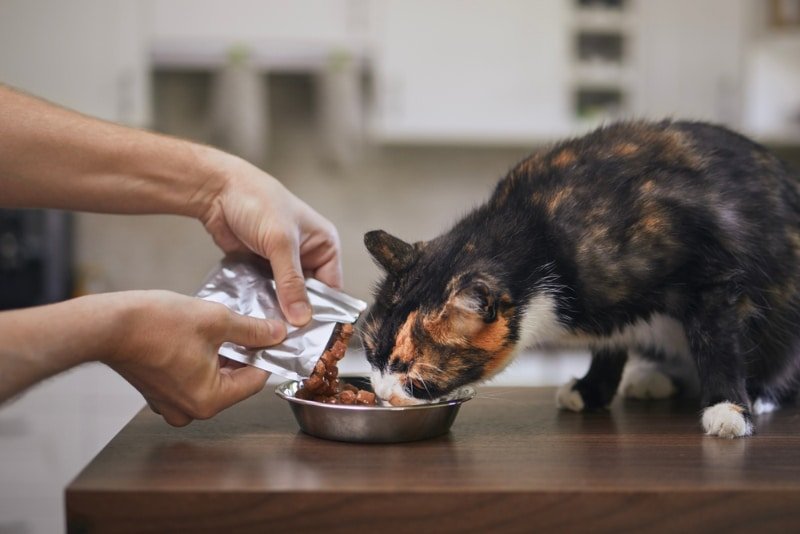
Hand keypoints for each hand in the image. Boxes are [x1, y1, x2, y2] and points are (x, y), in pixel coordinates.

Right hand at [103, 290, 286, 426]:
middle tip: (248, 326)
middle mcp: (190, 410)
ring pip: (212, 378)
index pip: (255, 380)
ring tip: (220, 326)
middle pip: (233, 381)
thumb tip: (277, 334)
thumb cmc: (157, 324)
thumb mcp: (217, 321)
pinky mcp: (157, 391)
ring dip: (220, 354)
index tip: (272, 335)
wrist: (107, 325)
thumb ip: (252, 331)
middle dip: (242, 353)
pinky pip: (190, 377)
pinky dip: (199, 358)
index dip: (266, 354)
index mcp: (209, 401)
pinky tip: (197, 334)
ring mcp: (170, 404)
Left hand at [200, 154, 341, 325]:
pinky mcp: (260, 269)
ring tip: (270, 335)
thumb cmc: (257, 202)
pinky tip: (254, 321)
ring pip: (285, 298)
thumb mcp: (280, 242)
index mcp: (324, 246)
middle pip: (308, 298)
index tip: (312, 338)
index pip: (331, 288)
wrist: (217, 189)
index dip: (323, 312)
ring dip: (277, 312)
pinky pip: (265, 294)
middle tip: (289, 342)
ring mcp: (282, 264)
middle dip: (298, 316)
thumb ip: (291, 282)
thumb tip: (302, 318)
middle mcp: (307, 257)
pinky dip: (260, 305)